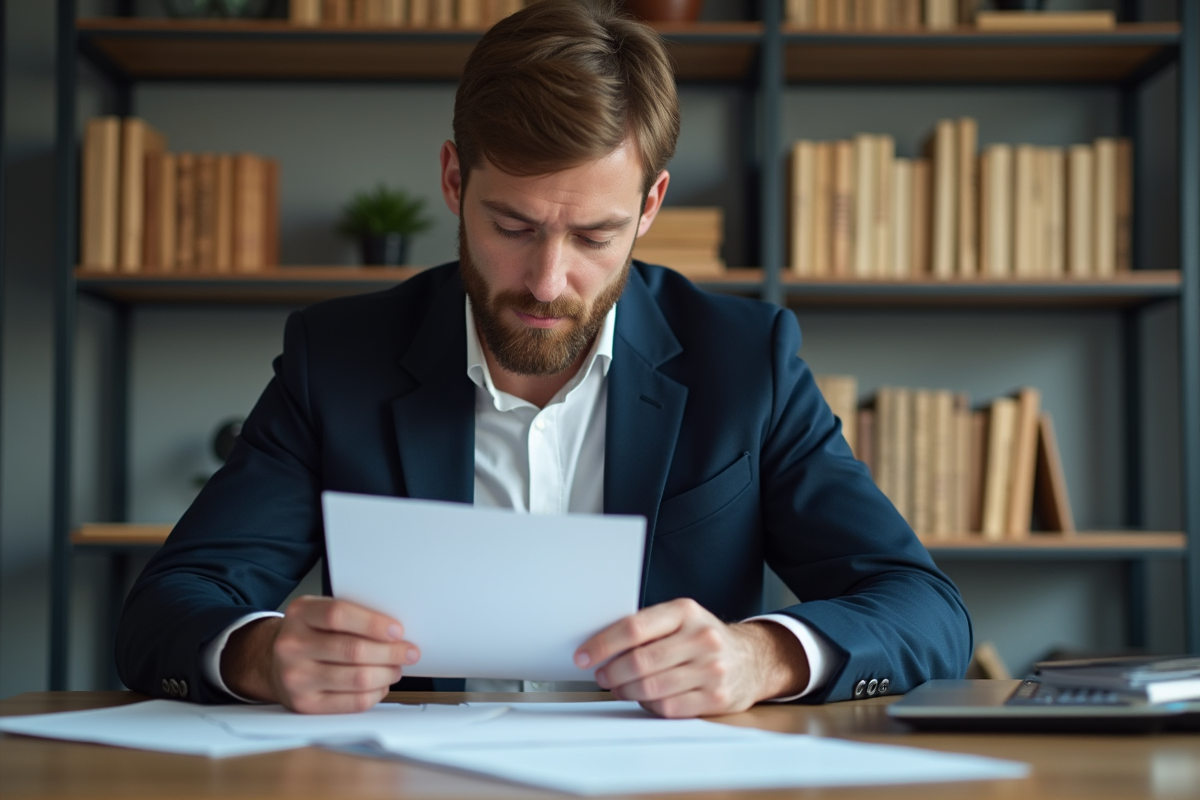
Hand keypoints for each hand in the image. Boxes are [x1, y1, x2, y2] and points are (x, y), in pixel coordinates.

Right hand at [221, 596, 419, 713]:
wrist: (272, 663)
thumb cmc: (308, 635)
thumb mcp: (319, 612)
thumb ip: (350, 615)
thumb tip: (395, 630)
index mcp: (300, 614)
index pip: (338, 615)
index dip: (372, 623)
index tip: (397, 630)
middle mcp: (292, 645)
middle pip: (353, 650)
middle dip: (391, 652)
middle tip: (409, 651)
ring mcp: (296, 678)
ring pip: (357, 678)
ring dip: (387, 673)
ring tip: (396, 667)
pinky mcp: (305, 704)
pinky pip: (353, 702)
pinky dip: (376, 693)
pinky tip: (381, 684)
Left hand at [574, 598, 808, 718]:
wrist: (752, 659)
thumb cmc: (703, 638)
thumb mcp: (681, 619)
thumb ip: (647, 628)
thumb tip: (599, 646)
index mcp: (686, 612)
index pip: (634, 628)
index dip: (602, 644)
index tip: (583, 656)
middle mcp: (701, 638)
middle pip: (640, 661)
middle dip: (611, 672)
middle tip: (601, 675)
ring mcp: (711, 669)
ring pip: (651, 687)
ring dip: (626, 691)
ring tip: (619, 687)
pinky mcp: (716, 697)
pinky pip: (668, 707)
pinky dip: (648, 705)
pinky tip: (645, 698)